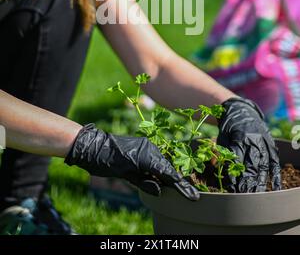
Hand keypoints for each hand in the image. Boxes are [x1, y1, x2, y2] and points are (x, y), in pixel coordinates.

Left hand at [65, 124, 199, 200]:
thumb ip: (145, 182)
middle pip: (168, 168)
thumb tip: (160, 189)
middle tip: (191, 195)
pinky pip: (155, 159)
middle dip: (178, 182)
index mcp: (147, 155)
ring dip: (169, 175)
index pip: (168, 174)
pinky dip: (160, 169)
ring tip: (181, 189)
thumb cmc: (105, 161)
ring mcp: (146, 146)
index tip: (192, 196)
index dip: (181, 186)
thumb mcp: (125, 175)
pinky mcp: (141, 147)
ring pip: (162, 163)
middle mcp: (149, 148)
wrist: (92, 146)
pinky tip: (164, 178)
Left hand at [217, 97, 281, 192]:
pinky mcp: (271, 145)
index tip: (231, 187)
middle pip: (252, 164)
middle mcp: (254, 140)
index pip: (237, 159)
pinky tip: (275, 188)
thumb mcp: (222, 136)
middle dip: (247, 182)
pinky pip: (275, 162)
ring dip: (261, 182)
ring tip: (256, 195)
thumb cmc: (228, 126)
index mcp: (240, 136)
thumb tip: (220, 170)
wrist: (241, 110)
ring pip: (264, 165)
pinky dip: (276, 175)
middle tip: (243, 195)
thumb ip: (222, 152)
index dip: (234, 175)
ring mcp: (265, 143)